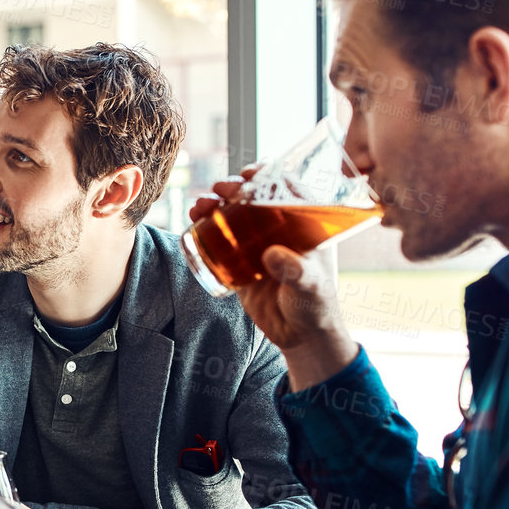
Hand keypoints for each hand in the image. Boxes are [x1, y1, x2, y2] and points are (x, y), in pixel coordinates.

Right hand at [190, 168, 356, 390]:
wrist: (299, 336)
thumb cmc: (315, 306)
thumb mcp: (309, 285)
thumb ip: (294, 270)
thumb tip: (272, 253)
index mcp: (304, 226)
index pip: (288, 189)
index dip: (269, 174)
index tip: (250, 173)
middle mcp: (281, 230)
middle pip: (255, 197)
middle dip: (234, 187)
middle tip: (220, 189)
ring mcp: (259, 244)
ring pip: (235, 214)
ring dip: (215, 203)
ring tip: (199, 205)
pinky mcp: (241, 261)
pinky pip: (220, 238)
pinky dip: (205, 225)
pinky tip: (193, 219)